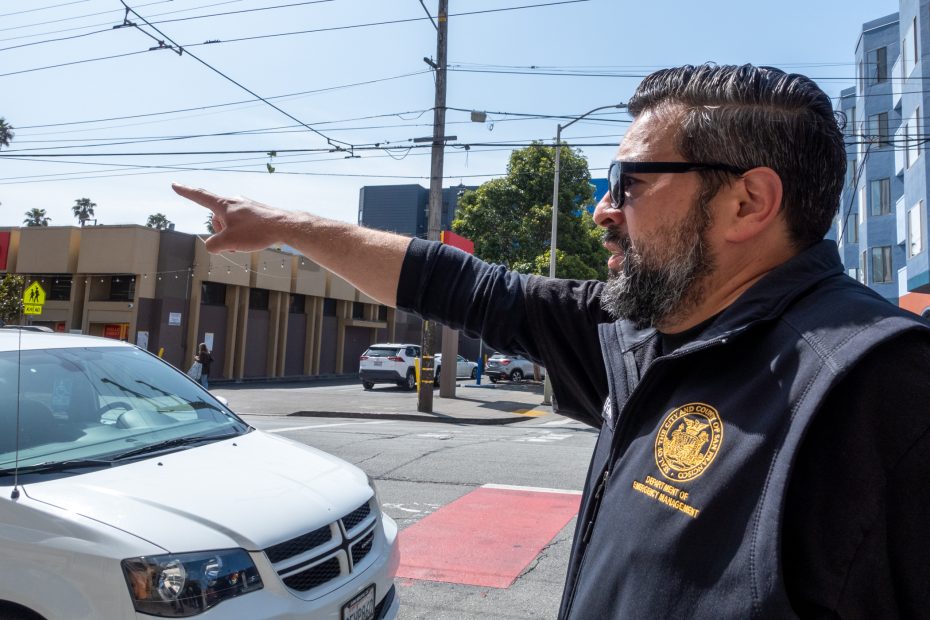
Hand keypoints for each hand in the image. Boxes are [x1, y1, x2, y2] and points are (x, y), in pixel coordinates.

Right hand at [172, 183, 291, 252]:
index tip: (175, 184)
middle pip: (216, 220)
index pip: (200, 196)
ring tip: (246, 242)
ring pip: (229, 225)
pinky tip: (254, 240)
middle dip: (221, 234)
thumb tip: (211, 245)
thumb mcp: (228, 242)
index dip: (186, 191)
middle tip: (234, 243)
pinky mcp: (255, 214)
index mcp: (223, 205)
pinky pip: (241, 227)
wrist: (284, 227)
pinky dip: (243, 236)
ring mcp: (245, 207)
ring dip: (232, 238)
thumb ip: (213, 245)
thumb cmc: (257, 231)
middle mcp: (233, 202)